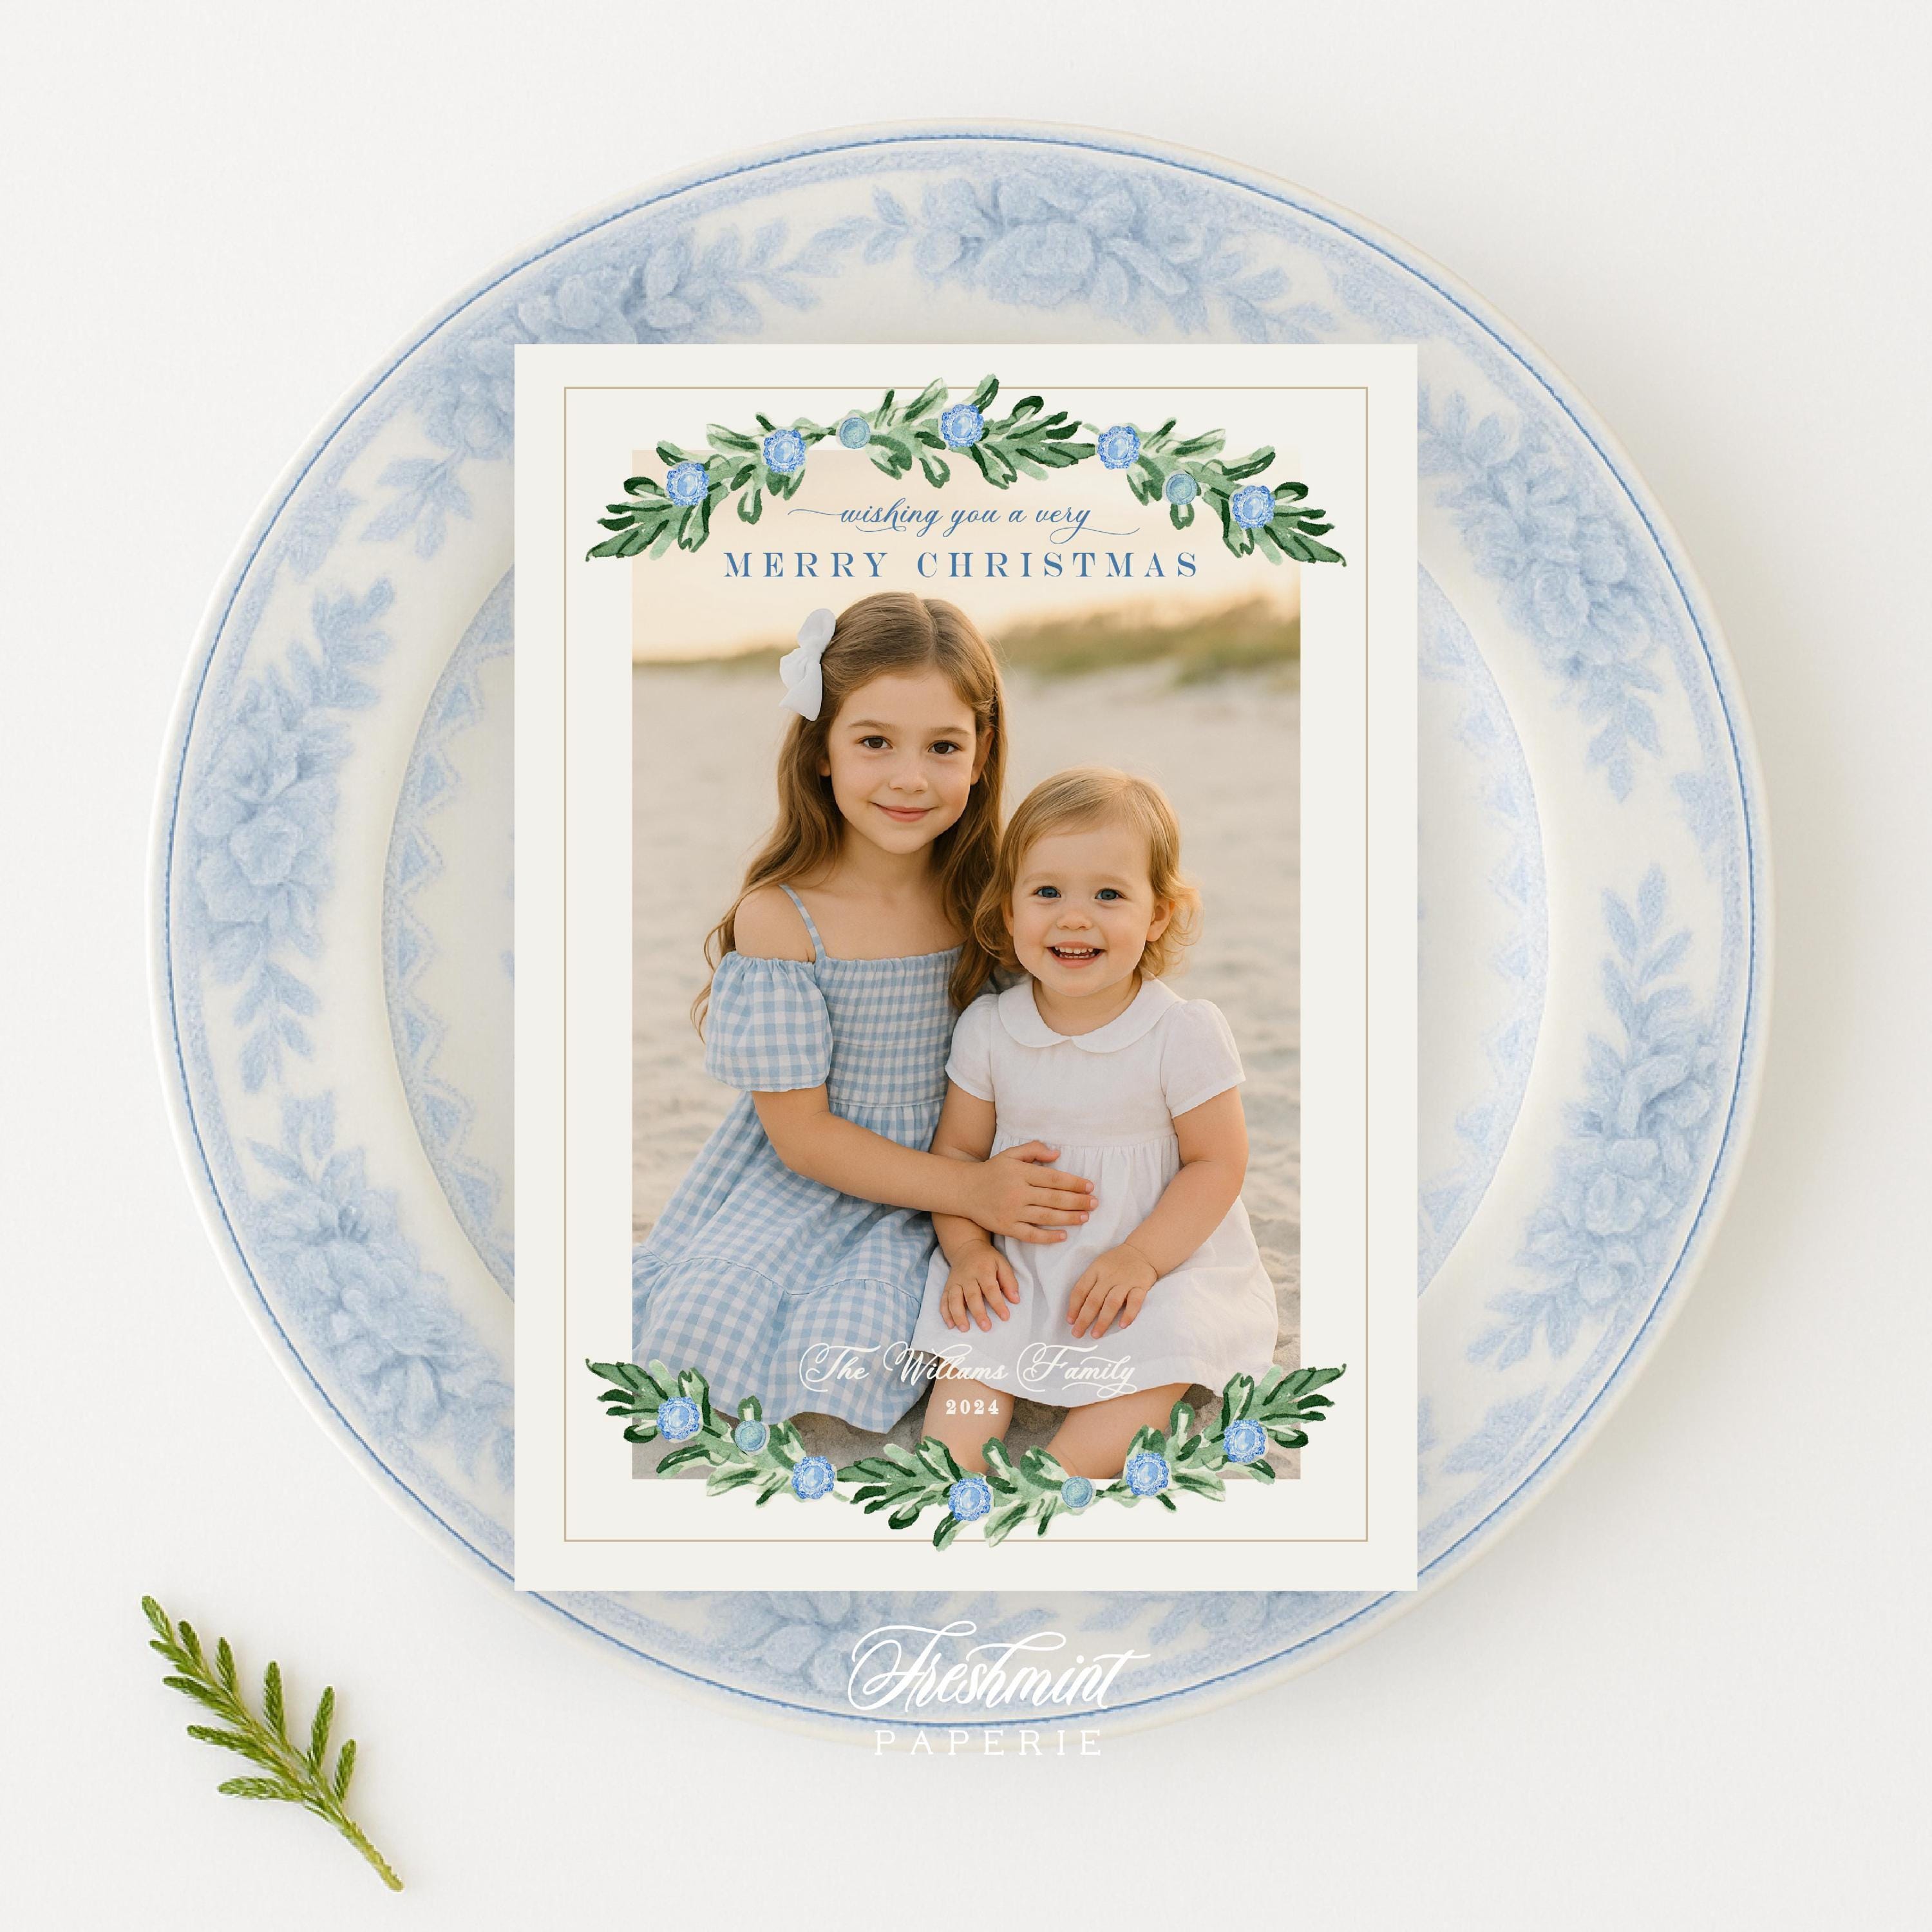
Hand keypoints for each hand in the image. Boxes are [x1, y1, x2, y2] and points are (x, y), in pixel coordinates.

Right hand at [940, 1242, 1021, 1332]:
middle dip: (978, 1313)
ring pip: (954, 1299)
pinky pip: (944, 1300)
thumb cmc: (987, 1259)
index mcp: (983, 1270)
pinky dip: (945, 1313)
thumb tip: (1016, 1300)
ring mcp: (955, 1282)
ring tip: (965, 1329)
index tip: (1005, 1317)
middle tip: (986, 1327)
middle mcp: (967, 1277)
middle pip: (971, 1296)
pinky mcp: (947, 1287)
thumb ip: (1009, 1282)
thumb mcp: (1002, 1264)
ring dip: (958, 1315)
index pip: (991, 1289)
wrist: (966, 1248)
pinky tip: (951, 1325)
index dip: (998, 1303)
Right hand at [967, 1142, 1095, 1245]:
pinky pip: (1031, 1234)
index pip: (1053, 1179)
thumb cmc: (992, 1170)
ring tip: (1085, 1217)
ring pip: (1046, 1217)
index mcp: (1020, 1173)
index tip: (1089, 1186)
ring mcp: (1012, 1212)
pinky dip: (1048, 1236)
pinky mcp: (1006, 1227)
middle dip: (1077, 1201)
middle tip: (1095, 1203)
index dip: (1074, 1183)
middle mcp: (1017, 1192)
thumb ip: (1034, 1150)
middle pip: (1054, 1198)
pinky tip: (1063, 1235)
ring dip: (1069, 1218)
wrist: (964, 1190)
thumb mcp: (1011, 1154)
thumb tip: (1058, 1154)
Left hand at [1066, 1244, 1159, 1338]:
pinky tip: (1122, 1325)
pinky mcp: (1141, 1286)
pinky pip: (1135, 1302)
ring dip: (1103, 1320)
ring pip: (1112, 1303)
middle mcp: (1109, 1276)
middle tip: (1077, 1333)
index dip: (1074, 1307)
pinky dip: (1129, 1314)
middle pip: (1094, 1300)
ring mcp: (1126, 1281)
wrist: (1142, 1251)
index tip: (1070, 1321)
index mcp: (1096, 1270)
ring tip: (1095, 1334)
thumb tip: (1077, 1310)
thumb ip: (1090, 1283)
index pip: (1081, 1290)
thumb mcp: (1099, 1266)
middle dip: (1084, 1319)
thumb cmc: (1116, 1263)